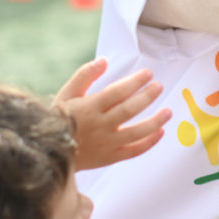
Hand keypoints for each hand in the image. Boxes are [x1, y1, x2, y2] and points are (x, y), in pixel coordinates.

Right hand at [54, 60, 169, 170]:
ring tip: (168, 111)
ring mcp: (106, 143)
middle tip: (159, 86)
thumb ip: (84, 76)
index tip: (147, 74)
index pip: (116, 92)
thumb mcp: (66, 94)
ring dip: (154, 121)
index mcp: (88, 108)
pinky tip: (161, 132)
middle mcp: (99, 126)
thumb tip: (104, 61)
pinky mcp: (110, 157)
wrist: (50, 152)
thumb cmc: (59, 118)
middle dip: (146, 97)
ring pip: (136, 132)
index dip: (134, 82)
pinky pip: (133, 151)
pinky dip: (149, 143)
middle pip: (128, 110)